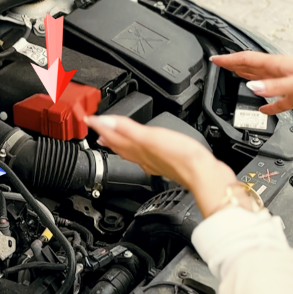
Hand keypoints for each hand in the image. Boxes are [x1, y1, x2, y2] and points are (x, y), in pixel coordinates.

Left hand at [84, 115, 239, 217]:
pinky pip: (147, 154)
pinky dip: (140, 148)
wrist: (204, 174)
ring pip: (132, 151)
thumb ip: (127, 129)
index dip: (99, 126)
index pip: (112, 136)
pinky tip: (146, 149)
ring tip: (113, 138)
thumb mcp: (150, 136)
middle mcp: (144, 157)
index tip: (88, 119)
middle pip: (119, 145)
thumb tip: (104, 122)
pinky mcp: (168, 162)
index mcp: (137, 149)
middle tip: (97, 128)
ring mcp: (155, 161)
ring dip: (121, 142)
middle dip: (107, 135)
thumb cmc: (180, 158)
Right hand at [211, 52, 292, 125]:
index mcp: (281, 64)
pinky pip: (279, 100)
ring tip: (237, 81)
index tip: (215, 60)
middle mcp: (284, 72)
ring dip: (250, 82)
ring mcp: (291, 84)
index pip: (249, 60)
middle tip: (222, 66)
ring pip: (265, 82)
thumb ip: (274, 87)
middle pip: (254, 68)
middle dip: (237, 67)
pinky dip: (270, 104)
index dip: (231, 60)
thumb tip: (252, 88)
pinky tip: (264, 109)